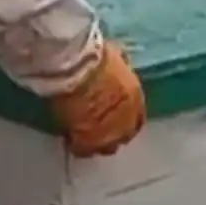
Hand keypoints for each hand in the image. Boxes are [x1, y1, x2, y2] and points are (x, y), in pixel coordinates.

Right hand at [48, 42, 145, 156]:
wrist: (76, 68)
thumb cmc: (95, 55)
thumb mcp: (115, 56)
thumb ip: (120, 67)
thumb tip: (119, 65)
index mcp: (136, 98)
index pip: (137, 118)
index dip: (125, 118)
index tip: (114, 117)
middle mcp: (126, 120)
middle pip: (122, 135)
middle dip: (112, 133)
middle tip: (97, 128)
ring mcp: (107, 134)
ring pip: (105, 147)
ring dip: (96, 141)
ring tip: (81, 134)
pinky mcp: (86, 140)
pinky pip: (82, 149)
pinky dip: (76, 145)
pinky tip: (69, 137)